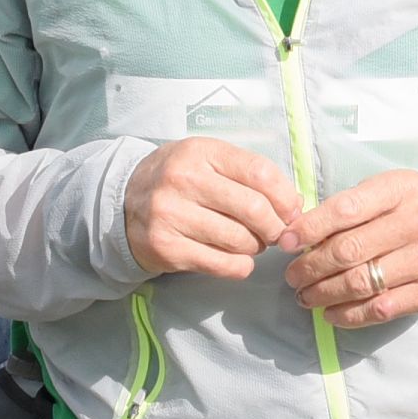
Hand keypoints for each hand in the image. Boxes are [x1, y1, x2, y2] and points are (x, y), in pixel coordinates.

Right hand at [124, 138, 302, 280]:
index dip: (285, 196)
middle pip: (253, 208)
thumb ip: (249, 175)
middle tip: (275, 233)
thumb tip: (294, 205)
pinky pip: (221, 264)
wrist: (124, 203)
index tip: (292, 211)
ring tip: (251, 243)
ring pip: (239, 240)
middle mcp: (183, 180)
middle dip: (274, 226)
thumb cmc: (178, 180)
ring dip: (256, 247)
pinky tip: (239, 260)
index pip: (258, 172)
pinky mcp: (166, 248)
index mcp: (200, 152)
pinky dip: (240, 266)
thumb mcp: (208, 161)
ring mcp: (171, 215)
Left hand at [282, 169, 417, 326]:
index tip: (284, 243)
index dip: (308, 229)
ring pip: (361, 283)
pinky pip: (382, 308)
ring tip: (305, 296)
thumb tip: (302, 232)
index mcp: (401, 189)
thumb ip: (355, 206)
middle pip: (348, 251)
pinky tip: (331, 313)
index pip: (345, 210)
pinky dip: (349, 315)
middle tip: (292, 277)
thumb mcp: (396, 187)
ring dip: (323, 294)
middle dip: (310, 267)